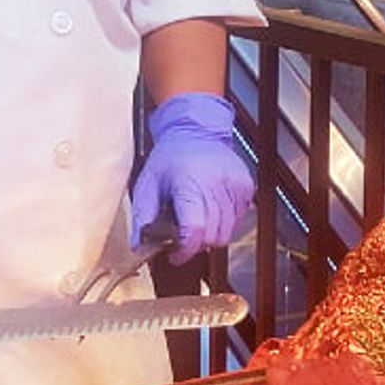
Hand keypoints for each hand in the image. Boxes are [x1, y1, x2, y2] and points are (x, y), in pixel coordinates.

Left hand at [131, 92, 252, 264]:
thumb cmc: (171, 157)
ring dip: (211, 233)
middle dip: (196, 243)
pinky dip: (225, 221)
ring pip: (228, 232)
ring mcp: (235, 185)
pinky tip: (211, 208)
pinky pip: (239, 219)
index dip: (184, 250)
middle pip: (212, 236)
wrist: (197, 130)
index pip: (194, 230)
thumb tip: (139, 246)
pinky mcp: (246, 187)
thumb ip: (142, 217)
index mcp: (190, 183)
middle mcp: (216, 184)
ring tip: (197, 217)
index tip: (175, 254)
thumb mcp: (147, 183)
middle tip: (183, 233)